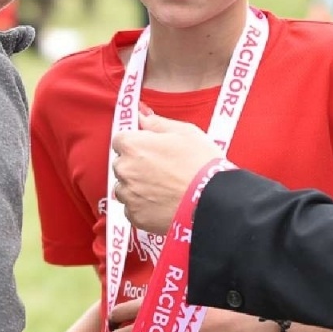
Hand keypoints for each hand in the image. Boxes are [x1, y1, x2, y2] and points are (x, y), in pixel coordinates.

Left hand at [111, 113, 219, 233]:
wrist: (212, 201)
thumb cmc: (201, 164)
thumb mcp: (185, 132)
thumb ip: (156, 123)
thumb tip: (141, 115)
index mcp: (133, 145)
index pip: (121, 140)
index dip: (137, 143)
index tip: (151, 149)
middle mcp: (124, 170)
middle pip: (122, 164)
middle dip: (136, 165)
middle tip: (163, 169)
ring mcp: (128, 195)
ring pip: (126, 187)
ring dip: (138, 187)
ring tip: (164, 188)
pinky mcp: (135, 216)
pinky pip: (132, 208)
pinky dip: (143, 206)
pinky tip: (163, 202)